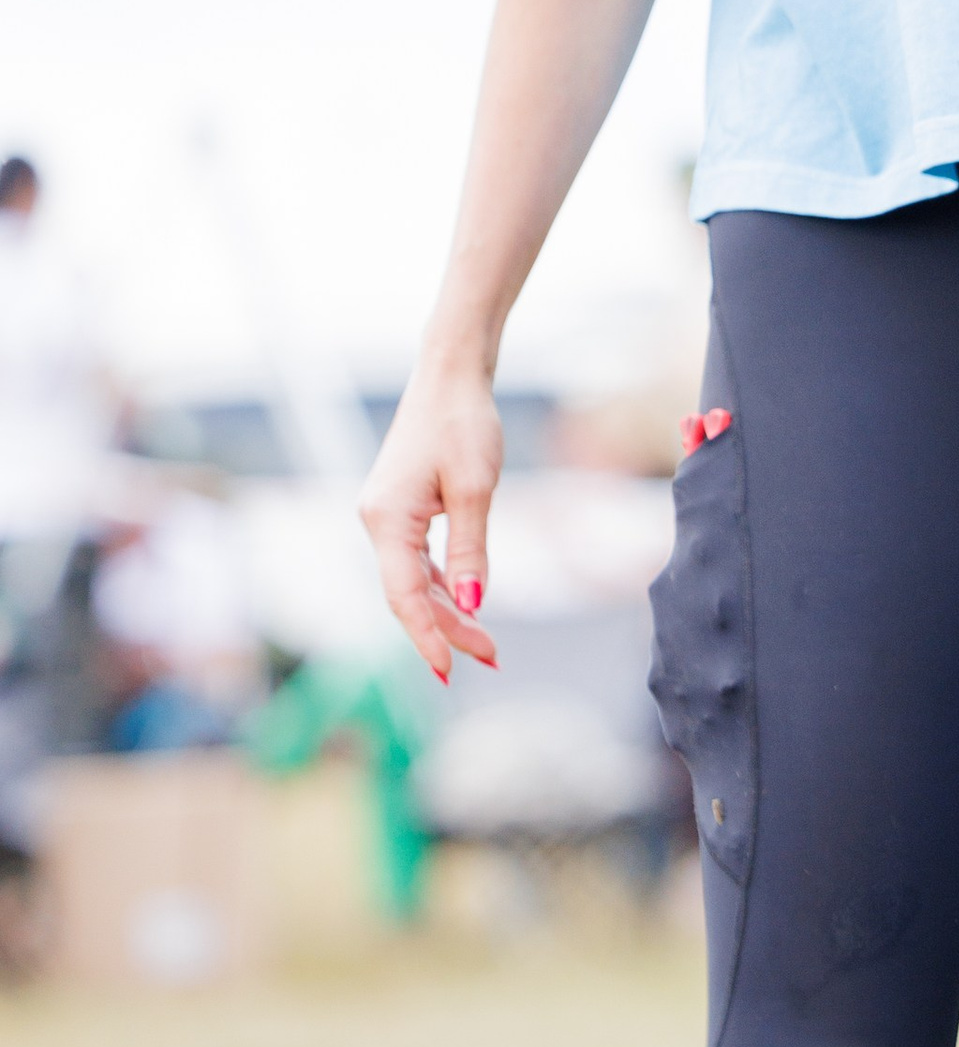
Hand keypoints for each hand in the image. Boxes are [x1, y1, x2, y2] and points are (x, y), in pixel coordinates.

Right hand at [358, 355, 504, 682]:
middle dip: (449, 628)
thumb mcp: (476, 490)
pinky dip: (443, 585)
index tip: (451, 670)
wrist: (450, 376)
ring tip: (487, 643)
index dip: (427, 636)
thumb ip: (471, 552)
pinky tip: (467, 604)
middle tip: (493, 657)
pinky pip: (418, 561)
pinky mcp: (403, 509)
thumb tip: (472, 605)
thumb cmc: (463, 423)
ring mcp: (388, 516)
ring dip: (448, 611)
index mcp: (387, 520)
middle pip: (409, 594)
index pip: (403, 596)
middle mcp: (378, 522)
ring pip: (414, 581)